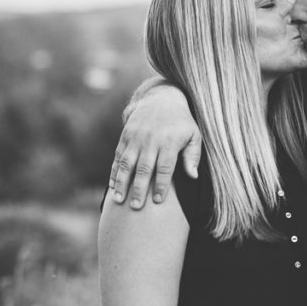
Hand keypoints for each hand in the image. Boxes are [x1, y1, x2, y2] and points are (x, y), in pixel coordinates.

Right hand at [109, 82, 201, 207]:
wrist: (162, 98)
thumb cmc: (182, 123)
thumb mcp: (194, 135)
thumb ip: (193, 156)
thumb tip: (193, 176)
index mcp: (169, 141)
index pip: (164, 168)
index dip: (161, 185)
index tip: (157, 201)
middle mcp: (151, 139)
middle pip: (144, 168)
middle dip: (139, 189)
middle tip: (135, 207)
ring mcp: (136, 137)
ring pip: (127, 163)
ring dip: (122, 183)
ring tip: (118, 200)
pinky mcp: (126, 135)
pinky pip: (119, 155)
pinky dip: (115, 171)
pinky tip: (113, 185)